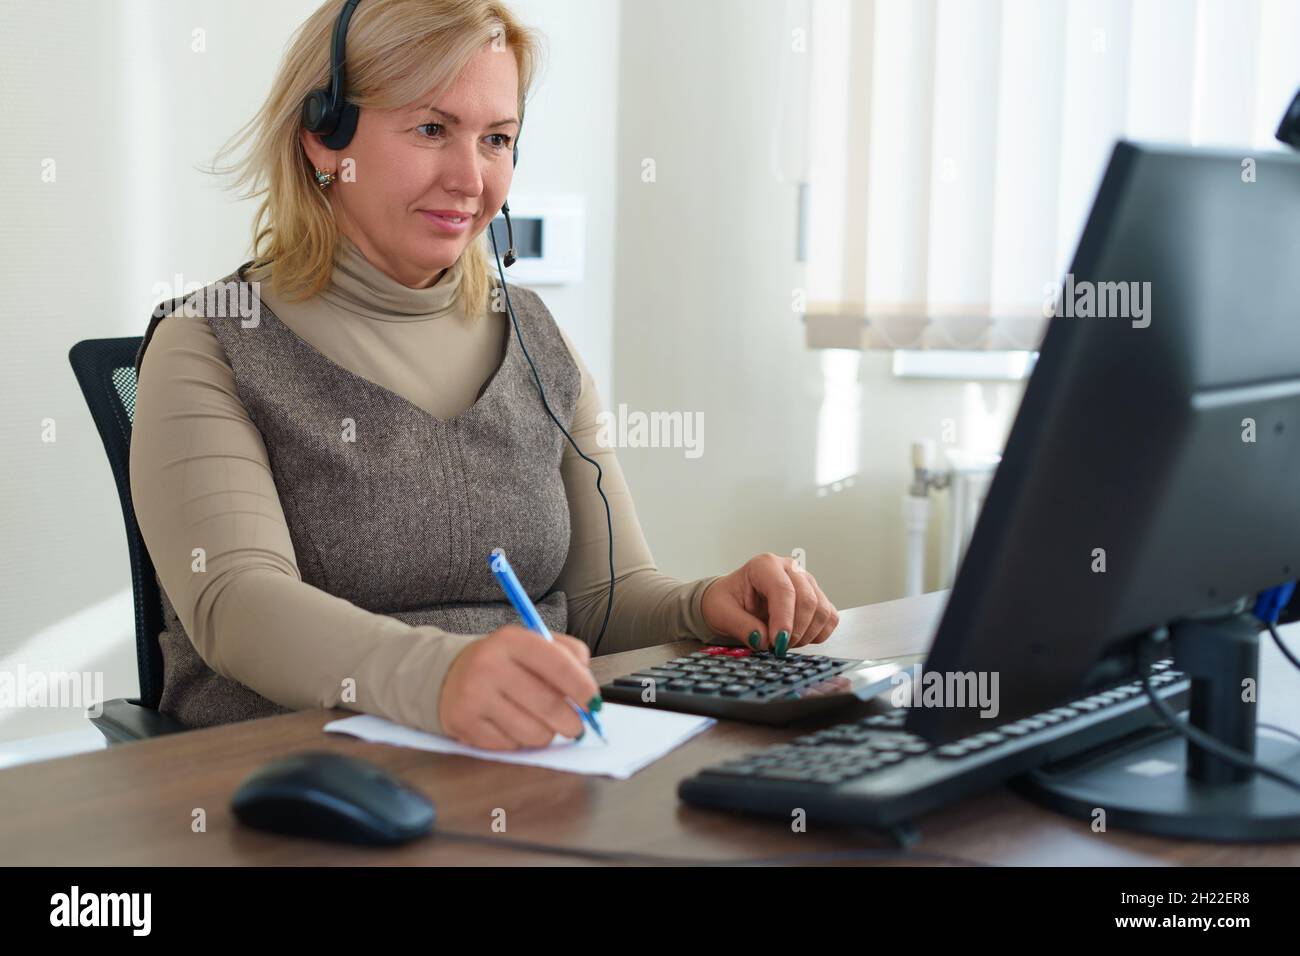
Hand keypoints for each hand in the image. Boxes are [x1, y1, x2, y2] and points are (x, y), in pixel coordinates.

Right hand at [438, 624, 599, 749]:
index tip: (594, 703)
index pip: (558, 665)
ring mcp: (474, 697)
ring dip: (547, 734)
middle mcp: (489, 665)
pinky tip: (512, 725)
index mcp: (511, 640)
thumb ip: (567, 656)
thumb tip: (590, 690)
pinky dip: (520, 741)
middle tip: (576, 725)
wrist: (449, 674)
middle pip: (548, 705)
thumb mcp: (533, 644)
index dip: (583, 689)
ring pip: (533, 733)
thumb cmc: (503, 661)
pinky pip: (511, 747)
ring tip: (540, 723)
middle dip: (572, 722)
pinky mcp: (464, 725)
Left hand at [700, 552, 839, 654]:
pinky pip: (830, 618)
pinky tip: (797, 639)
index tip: (777, 643)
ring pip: (822, 610)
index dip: (784, 619)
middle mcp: (790, 569)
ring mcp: (807, 582)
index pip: (783, 590)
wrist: (733, 601)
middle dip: (794, 631)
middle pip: (808, 600)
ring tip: (783, 643)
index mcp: (765, 565)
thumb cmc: (726, 601)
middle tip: (777, 648)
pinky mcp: (817, 597)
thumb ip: (740, 625)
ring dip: (806, 635)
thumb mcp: (721, 613)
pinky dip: (817, 634)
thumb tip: (763, 639)